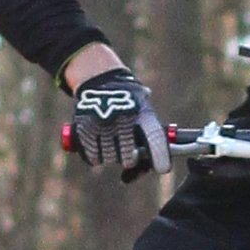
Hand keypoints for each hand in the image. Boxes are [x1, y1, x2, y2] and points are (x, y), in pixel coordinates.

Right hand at [61, 55, 166, 180]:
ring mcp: (102, 125)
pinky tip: (100, 148)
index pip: (155, 138)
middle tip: (129, 154)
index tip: (163, 169)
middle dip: (129, 159)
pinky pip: (93, 156)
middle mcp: (122, 118)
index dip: (160, 156)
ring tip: (112, 145)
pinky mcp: (85, 129)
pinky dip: (96, 156)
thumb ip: (152, 127)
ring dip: (112, 157)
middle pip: (128, 157)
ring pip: (110, 158)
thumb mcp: (144, 104)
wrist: (100, 80)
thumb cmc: (128, 99)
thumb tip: (163, 153)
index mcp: (142, 112)